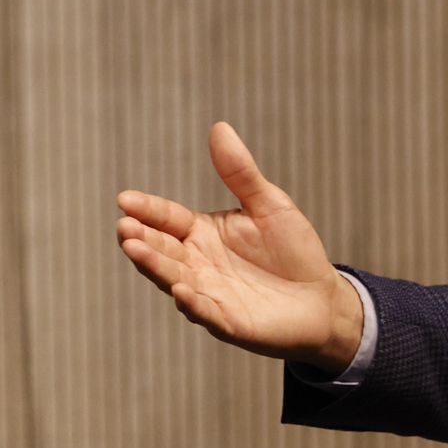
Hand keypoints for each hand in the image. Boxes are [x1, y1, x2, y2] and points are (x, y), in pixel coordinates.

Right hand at [115, 122, 363, 371]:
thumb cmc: (294, 251)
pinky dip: (191, 302)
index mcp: (200, 232)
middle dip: (140, 238)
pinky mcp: (226, 320)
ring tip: (135, 249)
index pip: (166, 217)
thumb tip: (219, 127)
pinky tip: (180, 290)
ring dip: (153, 265)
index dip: (145, 209)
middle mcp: (195, 262)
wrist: (323, 299)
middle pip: (160, 247)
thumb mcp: (269, 205)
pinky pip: (204, 311)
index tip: (124, 199)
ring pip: (171, 276)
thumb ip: (240, 173)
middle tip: (124, 227)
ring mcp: (206, 292)